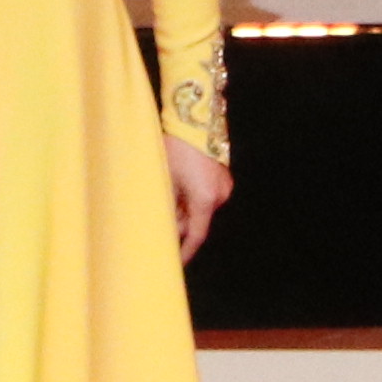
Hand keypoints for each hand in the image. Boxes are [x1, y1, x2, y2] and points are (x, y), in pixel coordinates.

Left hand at [164, 139, 230, 261]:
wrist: (194, 120)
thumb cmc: (176, 149)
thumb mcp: (166, 180)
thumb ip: (167, 207)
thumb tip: (162, 226)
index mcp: (205, 200)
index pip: (196, 235)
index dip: (185, 250)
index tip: (176, 262)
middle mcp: (220, 196)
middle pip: (198, 220)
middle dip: (179, 223)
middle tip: (158, 223)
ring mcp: (223, 185)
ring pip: (201, 208)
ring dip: (184, 209)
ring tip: (165, 197)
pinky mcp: (222, 177)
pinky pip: (206, 195)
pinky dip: (191, 197)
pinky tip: (177, 188)